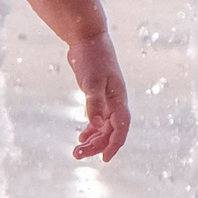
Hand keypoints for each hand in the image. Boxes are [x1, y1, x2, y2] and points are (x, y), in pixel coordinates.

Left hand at [65, 33, 129, 162]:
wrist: (87, 38)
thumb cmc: (91, 58)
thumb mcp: (91, 81)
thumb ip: (93, 103)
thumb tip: (94, 125)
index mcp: (118, 98)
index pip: (122, 127)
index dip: (115, 144)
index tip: (104, 159)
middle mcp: (116, 101)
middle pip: (110, 131)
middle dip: (96, 145)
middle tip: (77, 154)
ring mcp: (108, 99)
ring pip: (104, 127)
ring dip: (92, 140)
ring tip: (76, 151)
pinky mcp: (98, 96)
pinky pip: (98, 119)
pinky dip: (91, 130)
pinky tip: (81, 137)